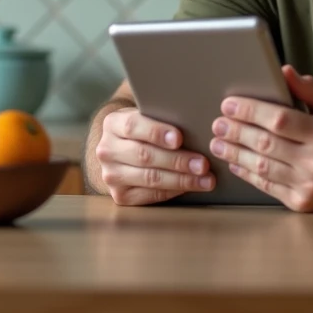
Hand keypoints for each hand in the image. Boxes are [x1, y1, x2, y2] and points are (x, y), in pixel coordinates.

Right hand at [95, 107, 214, 205]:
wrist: (122, 149)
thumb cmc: (144, 129)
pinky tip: (191, 187)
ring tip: (205, 179)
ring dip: (181, 180)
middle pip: (145, 156)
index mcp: (112, 123)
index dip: (156, 132)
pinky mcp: (119, 195)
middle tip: (203, 164)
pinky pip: (150, 195)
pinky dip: (174, 191)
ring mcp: (111, 175)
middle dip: (178, 161)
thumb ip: (163, 118)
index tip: (179, 138)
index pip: (133, 126)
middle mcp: (107, 150)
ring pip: (149, 178)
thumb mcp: (147, 116)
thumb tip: (196, 126)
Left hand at [209, 65, 312, 212]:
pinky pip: (267, 186)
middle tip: (218, 123)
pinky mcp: (301, 203)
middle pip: (265, 144)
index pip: (280, 119)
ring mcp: (308, 185)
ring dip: (234, 153)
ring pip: (261, 166)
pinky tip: (235, 162)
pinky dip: (247, 173)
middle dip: (236, 131)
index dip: (251, 111)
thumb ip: (310, 89)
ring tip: (218, 143)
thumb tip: (284, 72)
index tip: (230, 104)